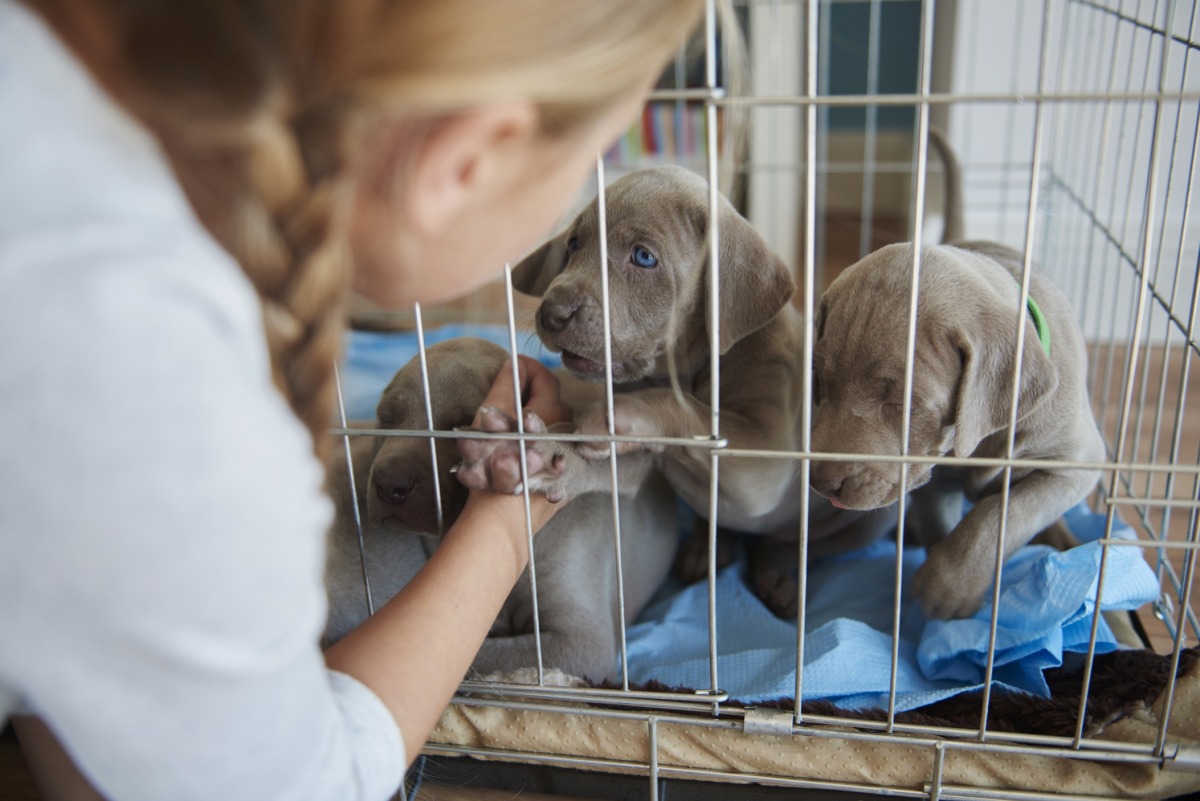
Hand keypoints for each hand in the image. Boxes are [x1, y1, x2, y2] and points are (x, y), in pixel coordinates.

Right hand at [455, 356, 573, 505]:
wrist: (503, 520)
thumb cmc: (496, 465)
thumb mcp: (493, 417)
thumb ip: (506, 387)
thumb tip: (514, 363)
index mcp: (552, 412)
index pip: (544, 380)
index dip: (528, 369)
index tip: (513, 365)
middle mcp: (563, 432)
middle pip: (545, 406)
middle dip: (522, 398)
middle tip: (502, 392)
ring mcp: (561, 457)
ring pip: (542, 433)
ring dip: (521, 425)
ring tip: (495, 424)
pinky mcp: (554, 479)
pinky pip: (541, 456)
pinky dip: (524, 450)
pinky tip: (508, 453)